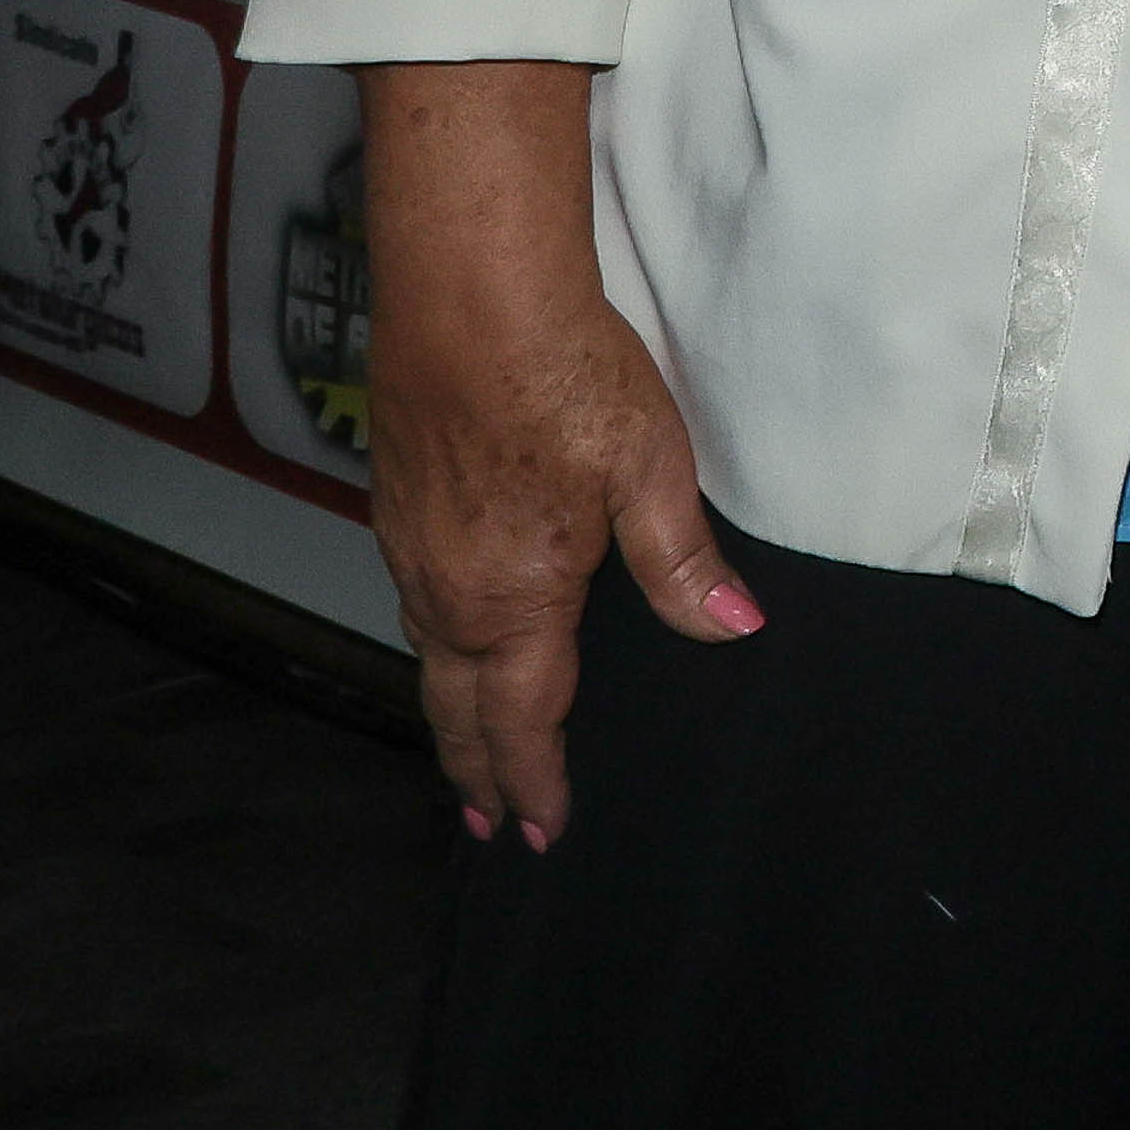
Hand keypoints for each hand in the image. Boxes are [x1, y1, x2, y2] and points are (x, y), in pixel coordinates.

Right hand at [360, 63, 763, 841]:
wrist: (468, 297)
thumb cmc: (566, 379)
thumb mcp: (651, 471)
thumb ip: (683, 564)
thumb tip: (733, 631)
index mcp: (514, 601)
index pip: (523, 719)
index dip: (532, 780)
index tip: (539, 832)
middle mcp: (448, 592)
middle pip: (458, 709)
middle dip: (478, 773)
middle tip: (490, 827)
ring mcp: (412, 549)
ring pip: (429, 659)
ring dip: (452, 715)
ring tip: (471, 752)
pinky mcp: (396, 504)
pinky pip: (415, 605)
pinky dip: (436, 650)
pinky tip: (453, 639)